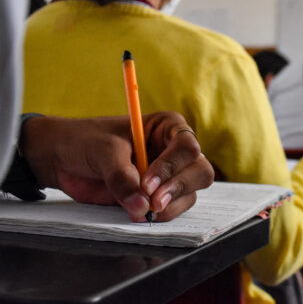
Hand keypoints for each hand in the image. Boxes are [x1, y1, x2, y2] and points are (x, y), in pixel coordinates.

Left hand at [20, 112, 213, 221]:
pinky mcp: (160, 195)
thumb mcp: (103, 151)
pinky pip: (175, 208)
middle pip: (199, 171)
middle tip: (153, 202)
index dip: (171, 165)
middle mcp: (174, 151)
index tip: (147, 182)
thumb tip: (141, 206)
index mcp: (167, 127)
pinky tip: (142, 214)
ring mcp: (170, 175)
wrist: (63, 158)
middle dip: (179, 187)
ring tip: (145, 210)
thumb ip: (122, 177)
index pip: (187, 146)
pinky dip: (163, 215)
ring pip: (191, 193)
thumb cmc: (86, 141)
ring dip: (171, 205)